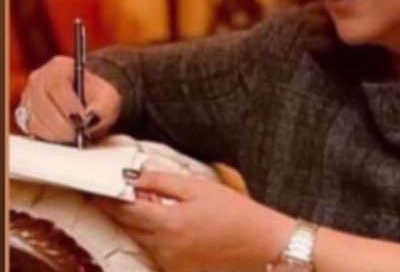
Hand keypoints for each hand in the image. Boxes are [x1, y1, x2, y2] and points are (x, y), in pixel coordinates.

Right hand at [18, 56, 121, 142]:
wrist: (90, 101)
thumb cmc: (97, 97)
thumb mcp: (108, 98)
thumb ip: (103, 106)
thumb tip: (91, 118)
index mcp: (59, 67)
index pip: (57, 85)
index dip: (68, 104)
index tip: (81, 120)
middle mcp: (39, 80)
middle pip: (44, 104)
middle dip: (63, 124)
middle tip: (79, 134)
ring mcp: (29, 97)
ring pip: (36, 120)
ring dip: (57, 132)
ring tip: (75, 135)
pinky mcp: (25, 114)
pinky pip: (34, 130)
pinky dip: (50, 136)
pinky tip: (65, 136)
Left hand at [93, 171, 294, 271]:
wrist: (262, 245)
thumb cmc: (235, 213)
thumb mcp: (200, 188)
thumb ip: (162, 182)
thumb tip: (133, 176)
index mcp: (167, 223)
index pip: (124, 209)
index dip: (107, 198)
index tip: (96, 188)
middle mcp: (162, 248)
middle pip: (128, 227)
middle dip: (119, 211)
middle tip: (117, 194)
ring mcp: (169, 263)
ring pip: (140, 241)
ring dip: (138, 225)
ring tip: (152, 208)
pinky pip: (155, 253)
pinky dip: (154, 239)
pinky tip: (172, 227)